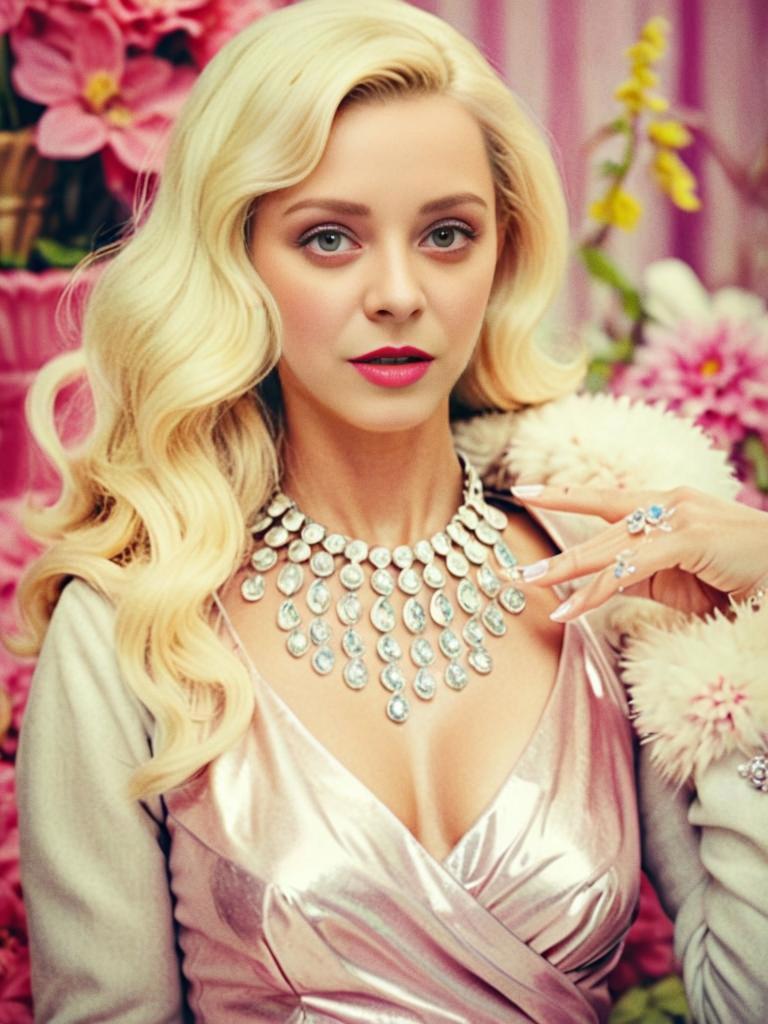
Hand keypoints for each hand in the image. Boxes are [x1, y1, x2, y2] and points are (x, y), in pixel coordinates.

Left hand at [511, 484, 767, 621]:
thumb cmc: (740, 577)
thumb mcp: (681, 576)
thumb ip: (641, 573)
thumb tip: (601, 582)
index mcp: (668, 505)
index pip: (606, 499)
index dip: (564, 495)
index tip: (525, 492)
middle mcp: (670, 503)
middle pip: (600, 530)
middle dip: (557, 553)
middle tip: (514, 568)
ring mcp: (680, 517)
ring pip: (609, 547)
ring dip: (566, 570)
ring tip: (528, 585)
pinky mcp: (689, 539)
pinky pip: (631, 567)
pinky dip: (598, 589)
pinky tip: (570, 607)